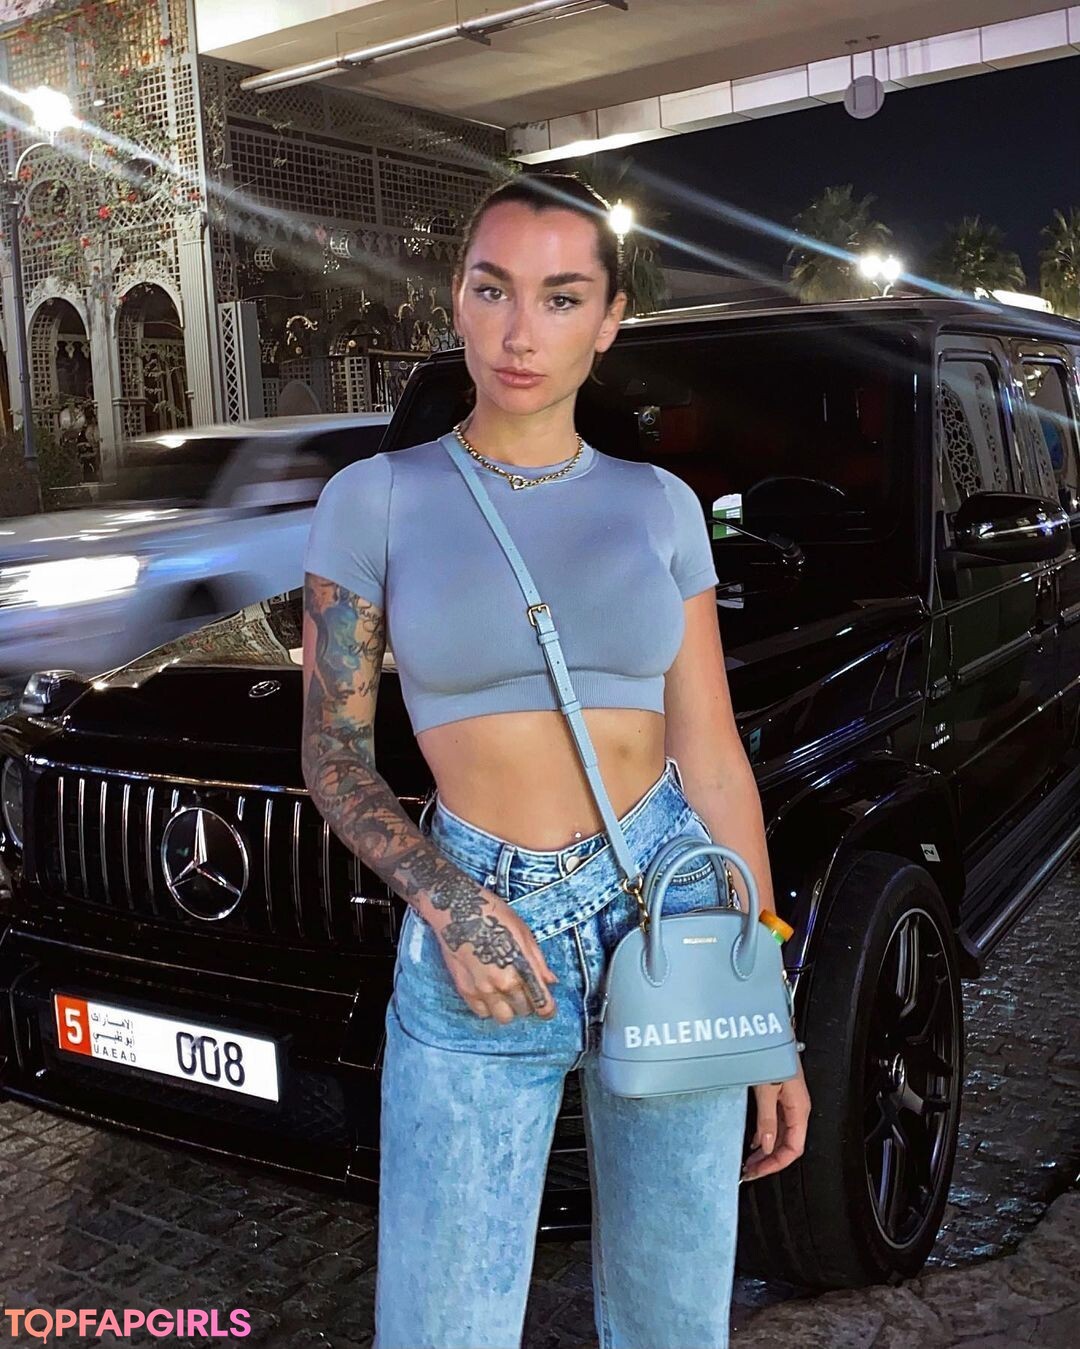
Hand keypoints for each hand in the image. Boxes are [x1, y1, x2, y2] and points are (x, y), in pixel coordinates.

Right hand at [430, 890, 559, 1024]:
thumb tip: (550, 981)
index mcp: (522, 967)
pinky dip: (488, 1007)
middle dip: (528, 1003)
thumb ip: (538, 961)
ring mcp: (482, 988)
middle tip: (524, 990)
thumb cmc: (492, 915)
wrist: (457, 909)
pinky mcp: (464, 989)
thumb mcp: (523, 932)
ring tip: (506, 993)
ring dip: (508, 1008)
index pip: (542, 1004)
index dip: (548, 1009)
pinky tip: (489, 992)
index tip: (547, 1008)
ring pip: (504, 1017)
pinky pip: (482, 1013)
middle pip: (524, 1011)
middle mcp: (503, 983)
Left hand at [741, 1055, 810, 1182]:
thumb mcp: (767, 1089)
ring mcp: (788, 1102)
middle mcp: (796, 1108)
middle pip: (787, 1145)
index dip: (775, 1164)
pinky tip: (753, 1141)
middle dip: (769, 1161)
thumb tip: (767, 1146)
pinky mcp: (779, 1095)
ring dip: (766, 1150)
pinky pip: (775, 1123)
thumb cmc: (773, 1054)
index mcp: (799, 1109)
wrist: (773, 1032)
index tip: (758, 1171)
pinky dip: (764, 1135)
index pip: (793, 1149)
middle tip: (749, 1171)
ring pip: (780, 1135)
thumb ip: (767, 1119)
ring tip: (749, 1161)